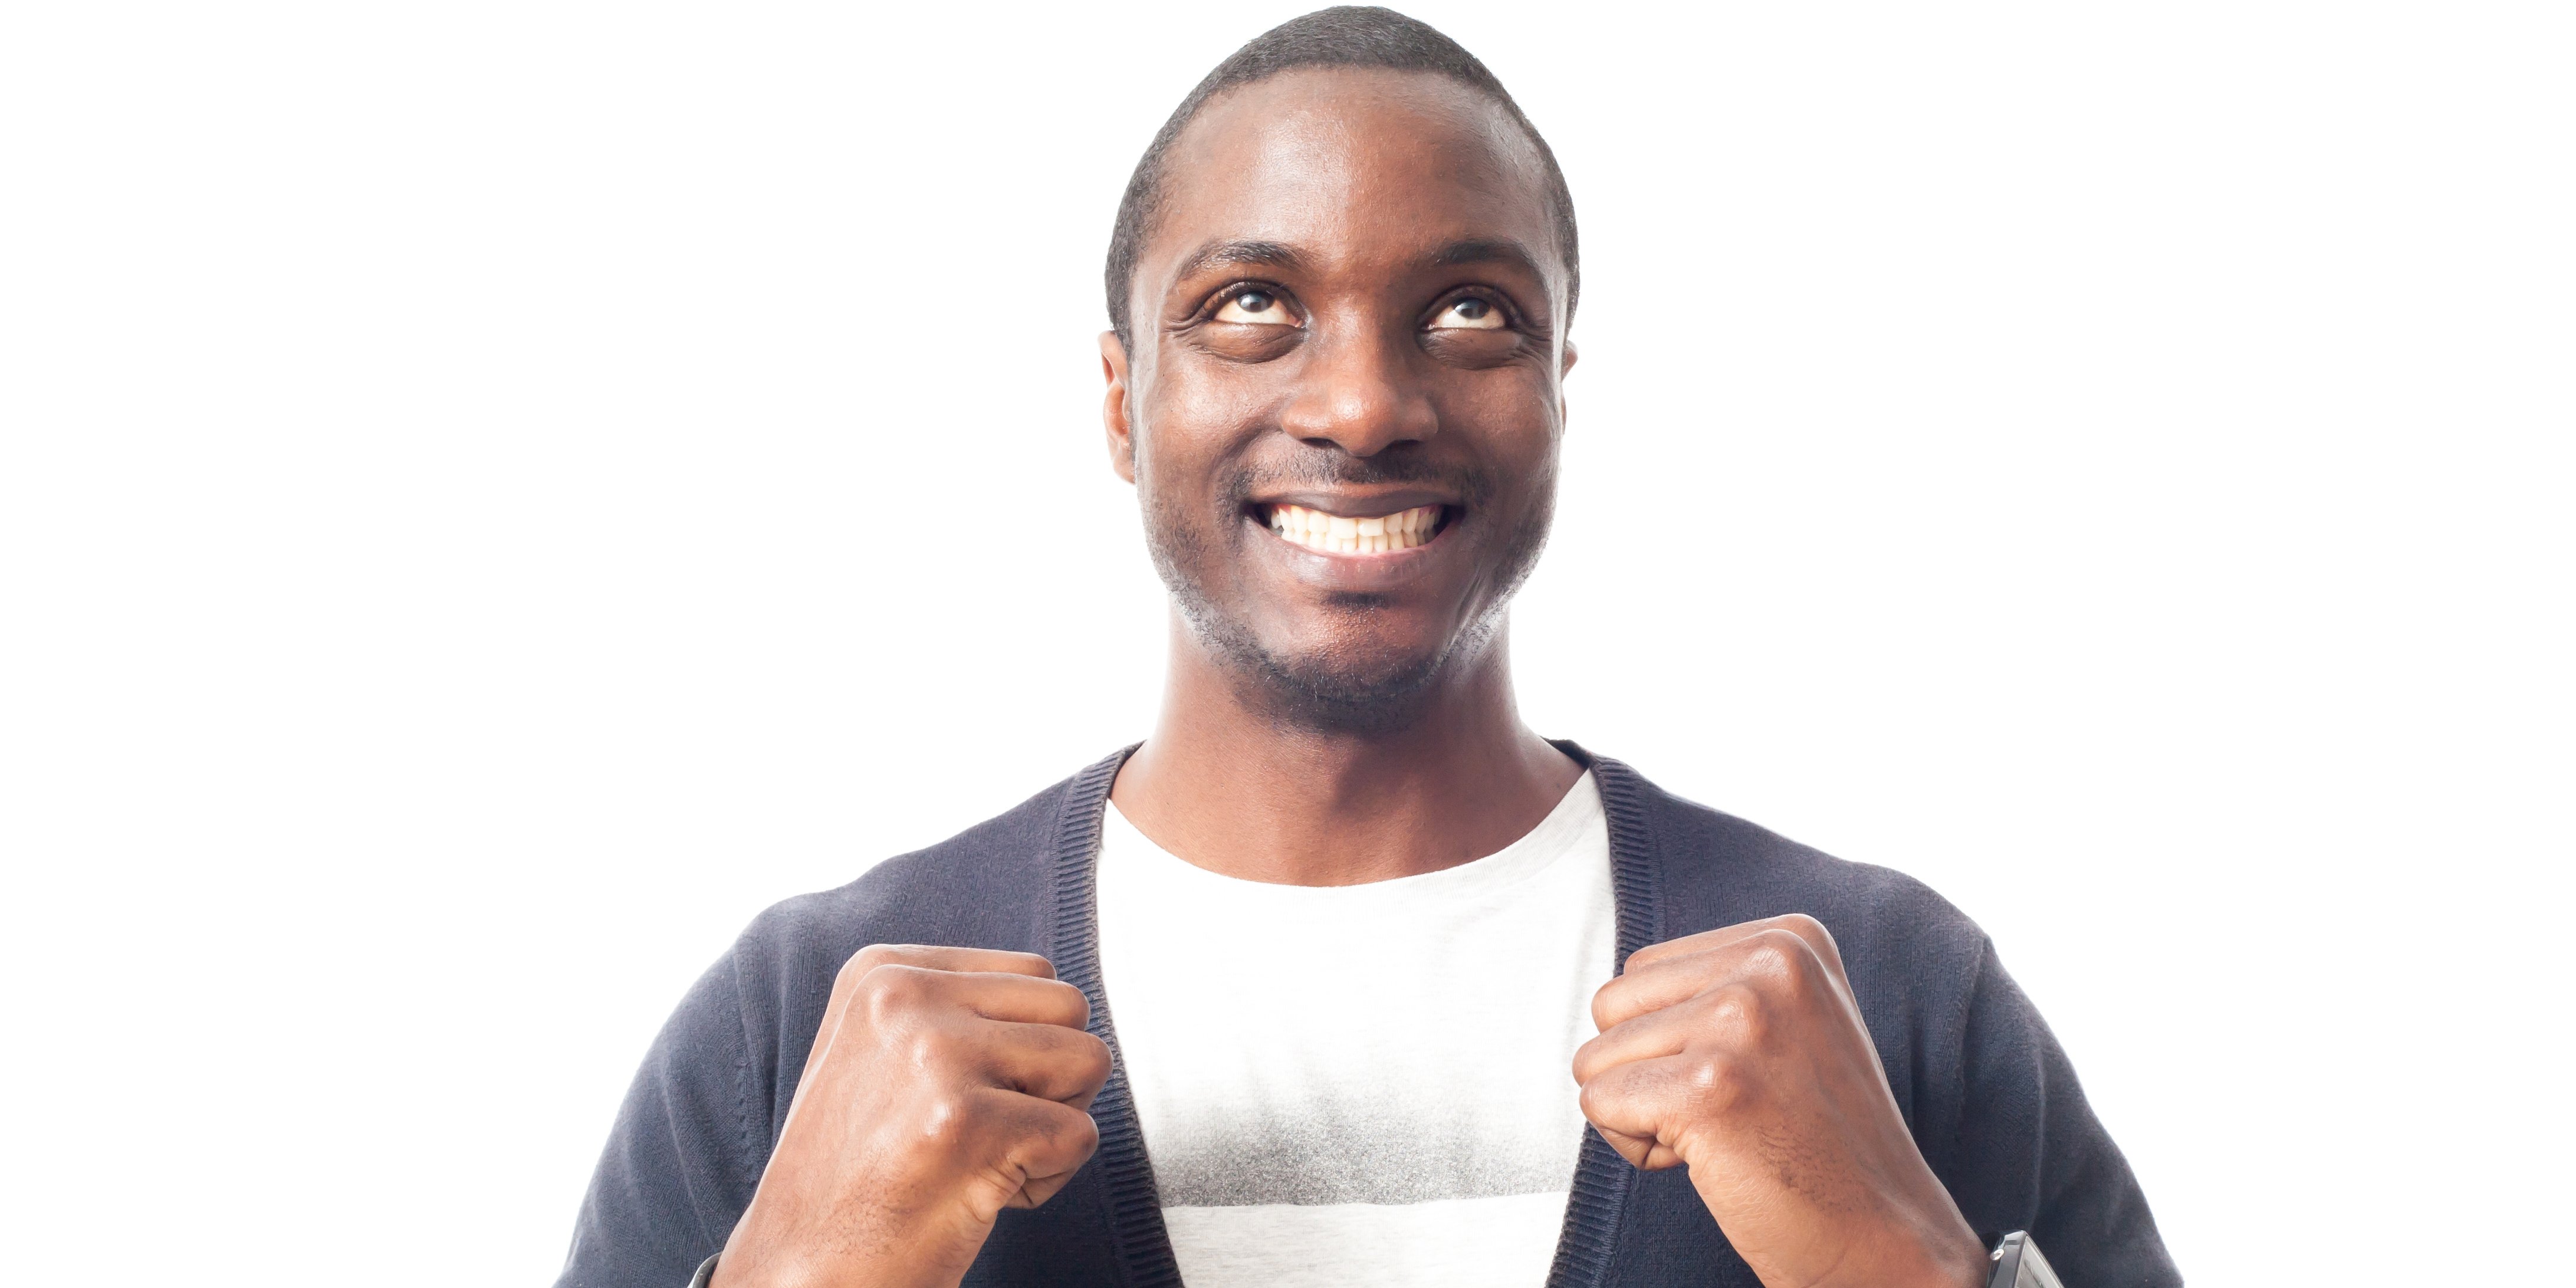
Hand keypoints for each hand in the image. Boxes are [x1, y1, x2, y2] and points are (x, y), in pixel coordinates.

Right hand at [710, 945, 1111, 1287]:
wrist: (804, 1273)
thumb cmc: (856, 1180)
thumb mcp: (880, 1053)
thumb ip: (955, 1010)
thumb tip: (1057, 1001)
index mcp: (884, 971)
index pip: (1036, 974)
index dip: (1023, 1048)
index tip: (956, 1097)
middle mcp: (905, 997)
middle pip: (1069, 1008)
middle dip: (1051, 1079)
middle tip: (983, 1131)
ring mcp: (935, 1054)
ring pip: (1087, 1061)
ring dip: (1053, 1126)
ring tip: (980, 1158)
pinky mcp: (968, 1120)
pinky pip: (1080, 1135)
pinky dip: (1047, 1180)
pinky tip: (979, 1196)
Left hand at [1574, 916, 1987, 1287]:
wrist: (1881, 1236)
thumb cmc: (1821, 1142)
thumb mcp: (1791, 1023)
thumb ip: (1717, 985)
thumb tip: (1615, 994)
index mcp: (1791, 939)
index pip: (1643, 971)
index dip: (1671, 1041)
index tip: (1744, 1079)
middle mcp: (1771, 964)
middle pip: (1613, 1005)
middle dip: (1644, 1070)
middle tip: (1728, 1112)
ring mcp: (1741, 1021)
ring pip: (1597, 1057)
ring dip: (1640, 1111)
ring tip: (1723, 1134)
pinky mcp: (1707, 1086)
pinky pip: (1598, 1103)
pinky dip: (1636, 1146)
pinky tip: (1710, 1159)